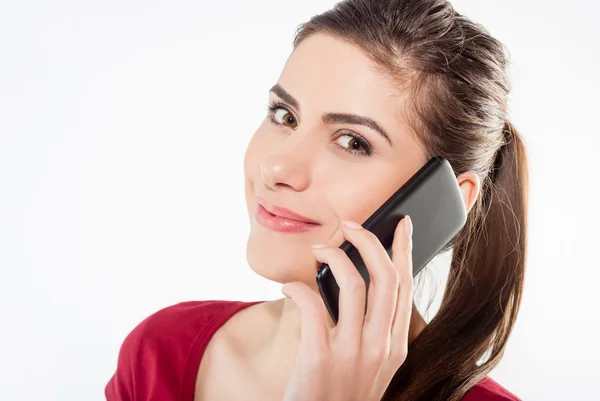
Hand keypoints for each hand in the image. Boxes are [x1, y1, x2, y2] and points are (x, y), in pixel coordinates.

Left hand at [280, 216, 413, 400]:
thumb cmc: (339, 395)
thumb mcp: (369, 366)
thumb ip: (372, 331)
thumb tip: (362, 286)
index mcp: (395, 347)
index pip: (406, 286)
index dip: (404, 250)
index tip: (401, 225)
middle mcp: (380, 348)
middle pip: (386, 277)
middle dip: (369, 241)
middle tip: (350, 226)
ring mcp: (352, 354)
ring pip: (354, 284)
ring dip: (334, 257)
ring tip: (319, 251)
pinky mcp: (320, 359)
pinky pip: (312, 305)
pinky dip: (297, 288)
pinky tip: (288, 288)